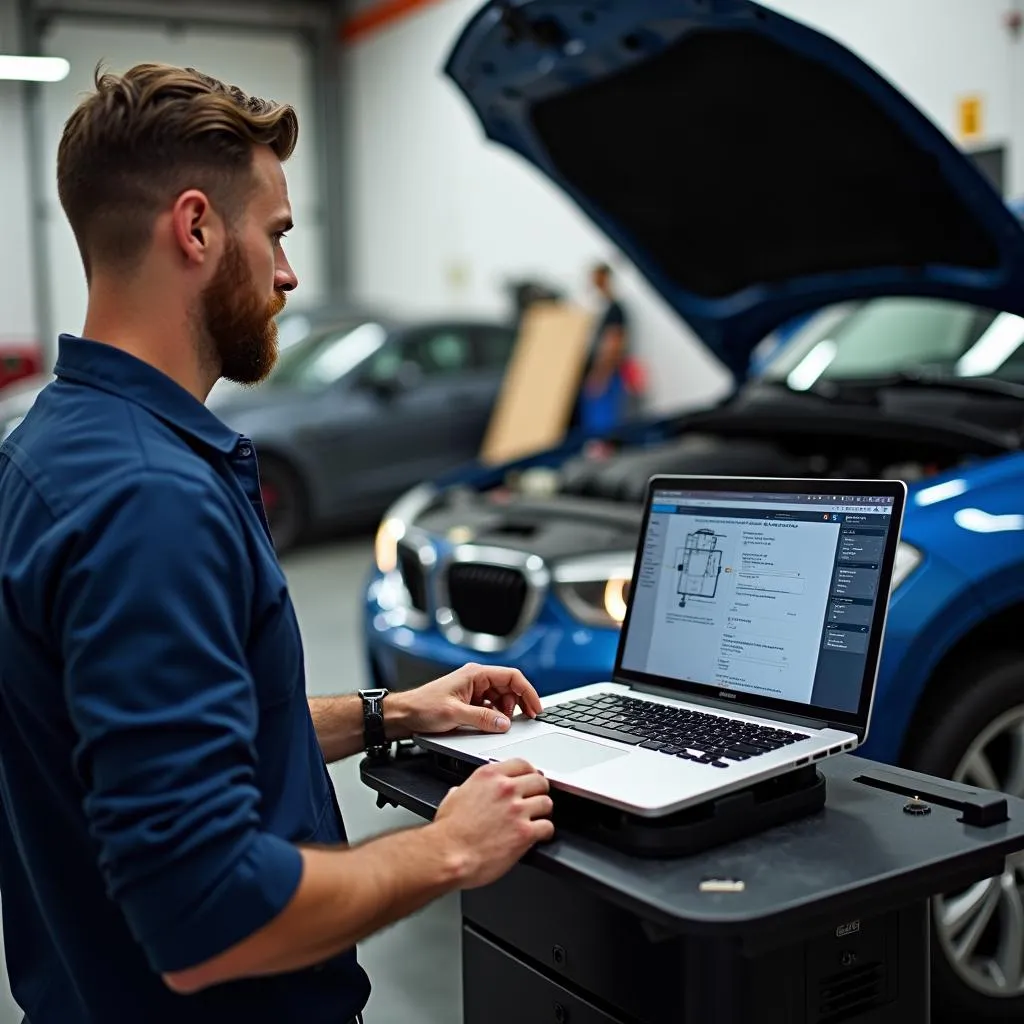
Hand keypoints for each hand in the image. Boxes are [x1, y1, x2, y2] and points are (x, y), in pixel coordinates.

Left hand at [387, 663, 542, 738]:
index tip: (535, 708)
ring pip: (501, 700)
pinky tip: (492, 726)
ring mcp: (473, 691)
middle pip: (509, 688)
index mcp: (476, 674)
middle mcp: (476, 680)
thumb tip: (505, 723)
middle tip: (523, 721)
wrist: (404, 715)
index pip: (512, 677)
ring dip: (505, 712)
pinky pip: (490, 708)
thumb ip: (483, 719)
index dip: (528, 692)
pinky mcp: (469, 703)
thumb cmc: (423, 707)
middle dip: (517, 704)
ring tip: (502, 725)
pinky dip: (495, 717)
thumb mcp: (455, 714)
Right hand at [432, 759, 553, 888]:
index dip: (529, 773)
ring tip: (537, 819)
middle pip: (539, 782)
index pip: (522, 764)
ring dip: (543, 812)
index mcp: (489, 776)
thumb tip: (465, 792)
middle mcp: (505, 789)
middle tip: (535, 800)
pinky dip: (545, 832)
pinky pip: (547, 827)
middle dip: (539, 792)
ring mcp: (517, 810)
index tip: (530, 780)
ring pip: (546, 803)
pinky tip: (538, 835)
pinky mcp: (524, 833)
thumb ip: (467, 790)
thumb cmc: (448, 832)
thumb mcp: (453, 797)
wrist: (448, 855)